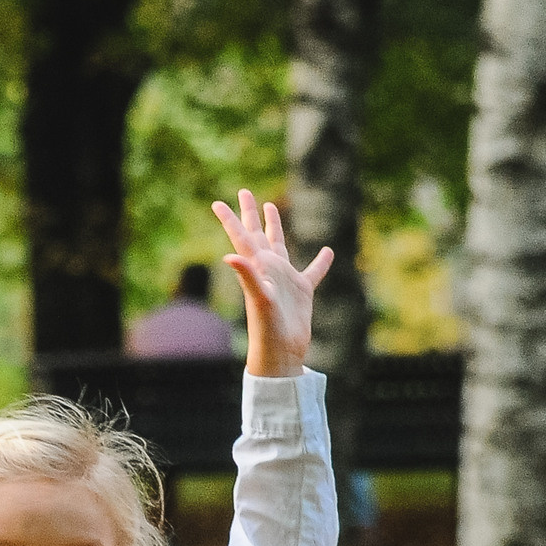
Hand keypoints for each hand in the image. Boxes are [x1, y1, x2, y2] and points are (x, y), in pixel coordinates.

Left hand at [210, 189, 332, 377]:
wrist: (281, 354)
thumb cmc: (267, 330)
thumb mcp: (258, 299)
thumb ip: (246, 276)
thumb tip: (228, 255)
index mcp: (257, 268)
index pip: (241, 238)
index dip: (230, 220)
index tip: (217, 203)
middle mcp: (268, 269)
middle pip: (257, 234)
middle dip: (249, 213)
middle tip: (243, 191)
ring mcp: (284, 280)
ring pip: (279, 245)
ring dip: (274, 227)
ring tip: (271, 207)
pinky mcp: (301, 292)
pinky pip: (312, 272)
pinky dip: (321, 262)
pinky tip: (328, 251)